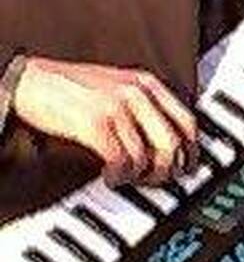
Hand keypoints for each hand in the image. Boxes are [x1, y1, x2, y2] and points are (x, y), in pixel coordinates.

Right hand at [12, 57, 197, 187]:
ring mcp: (118, 107)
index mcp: (147, 83)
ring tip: (124, 177)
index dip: (191, 150)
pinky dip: (118, 176)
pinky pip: (122, 160)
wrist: (34, 81)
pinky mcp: (96, 123)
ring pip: (147, 156)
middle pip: (172, 142)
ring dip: (138, 176)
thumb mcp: (119, 87)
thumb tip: (166, 143)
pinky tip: (109, 175)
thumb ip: (143, 106)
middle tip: (153, 180)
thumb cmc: (74, 88)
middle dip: (167, 169)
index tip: (186, 168)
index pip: (187, 120)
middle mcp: (138, 92)